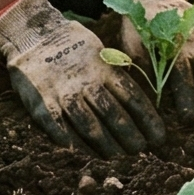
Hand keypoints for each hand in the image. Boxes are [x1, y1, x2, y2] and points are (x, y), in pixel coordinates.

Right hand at [0, 0, 166, 155]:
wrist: (34, 36)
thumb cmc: (74, 44)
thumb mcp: (100, 52)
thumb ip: (116, 74)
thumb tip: (140, 99)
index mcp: (104, 68)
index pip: (133, 97)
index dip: (148, 120)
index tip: (159, 136)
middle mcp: (86, 82)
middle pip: (114, 115)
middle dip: (130, 136)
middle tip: (141, 152)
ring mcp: (64, 94)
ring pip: (90, 126)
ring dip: (107, 146)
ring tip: (119, 158)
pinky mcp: (43, 105)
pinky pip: (61, 130)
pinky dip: (76, 145)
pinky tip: (87, 155)